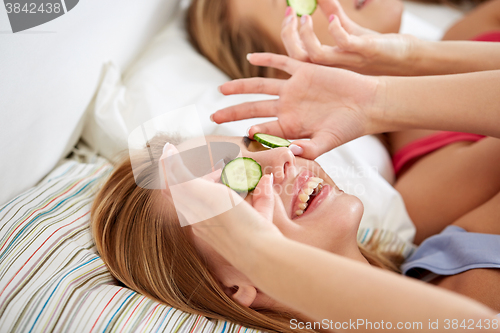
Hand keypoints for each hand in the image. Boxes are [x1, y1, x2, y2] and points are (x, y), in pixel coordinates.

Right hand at [160, 143, 282, 263]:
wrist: (257, 250)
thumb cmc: (260, 237)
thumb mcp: (260, 212)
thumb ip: (262, 196)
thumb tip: (266, 179)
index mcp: (205, 224)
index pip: (191, 202)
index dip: (202, 183)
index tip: (219, 172)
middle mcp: (196, 218)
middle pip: (176, 194)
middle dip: (178, 174)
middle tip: (194, 161)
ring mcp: (195, 207)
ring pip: (171, 185)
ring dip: (168, 166)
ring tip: (168, 150)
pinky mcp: (200, 195)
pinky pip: (178, 177)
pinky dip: (170, 162)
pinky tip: (169, 149)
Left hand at [212, 53, 382, 158]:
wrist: (368, 104)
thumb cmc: (350, 127)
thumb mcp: (328, 142)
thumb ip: (308, 149)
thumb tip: (288, 152)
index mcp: (290, 126)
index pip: (263, 130)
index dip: (249, 133)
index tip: (239, 136)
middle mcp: (288, 108)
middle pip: (253, 109)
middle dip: (232, 113)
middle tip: (213, 117)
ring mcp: (294, 89)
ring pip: (260, 85)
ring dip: (240, 86)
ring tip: (220, 89)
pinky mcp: (304, 71)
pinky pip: (281, 62)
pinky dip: (266, 58)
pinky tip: (249, 58)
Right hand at [282, 0, 419, 74]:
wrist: (403, 58)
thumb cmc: (374, 47)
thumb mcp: (349, 31)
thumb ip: (334, 14)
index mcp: (326, 64)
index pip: (295, 54)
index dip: (288, 34)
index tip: (290, 14)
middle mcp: (332, 67)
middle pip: (298, 57)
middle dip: (289, 35)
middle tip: (292, 14)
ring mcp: (347, 61)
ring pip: (315, 56)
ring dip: (306, 36)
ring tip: (305, 17)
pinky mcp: (365, 52)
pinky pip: (344, 45)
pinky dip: (335, 31)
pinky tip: (334, 19)